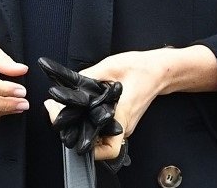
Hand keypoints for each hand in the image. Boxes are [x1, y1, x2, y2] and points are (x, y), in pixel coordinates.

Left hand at [44, 49, 171, 162]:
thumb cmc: (139, 68)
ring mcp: (124, 125)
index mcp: (123, 115)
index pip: (109, 148)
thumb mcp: (109, 66)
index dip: (90, 149)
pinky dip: (90, 124)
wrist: (158, 71)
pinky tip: (79, 111)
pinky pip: (105, 129)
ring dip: (83, 129)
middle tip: (57, 114)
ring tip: (64, 113)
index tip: (69, 132)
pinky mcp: (123, 120)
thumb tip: (68, 84)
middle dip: (77, 134)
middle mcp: (124, 126)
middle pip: (100, 144)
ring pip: (101, 138)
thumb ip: (88, 76)